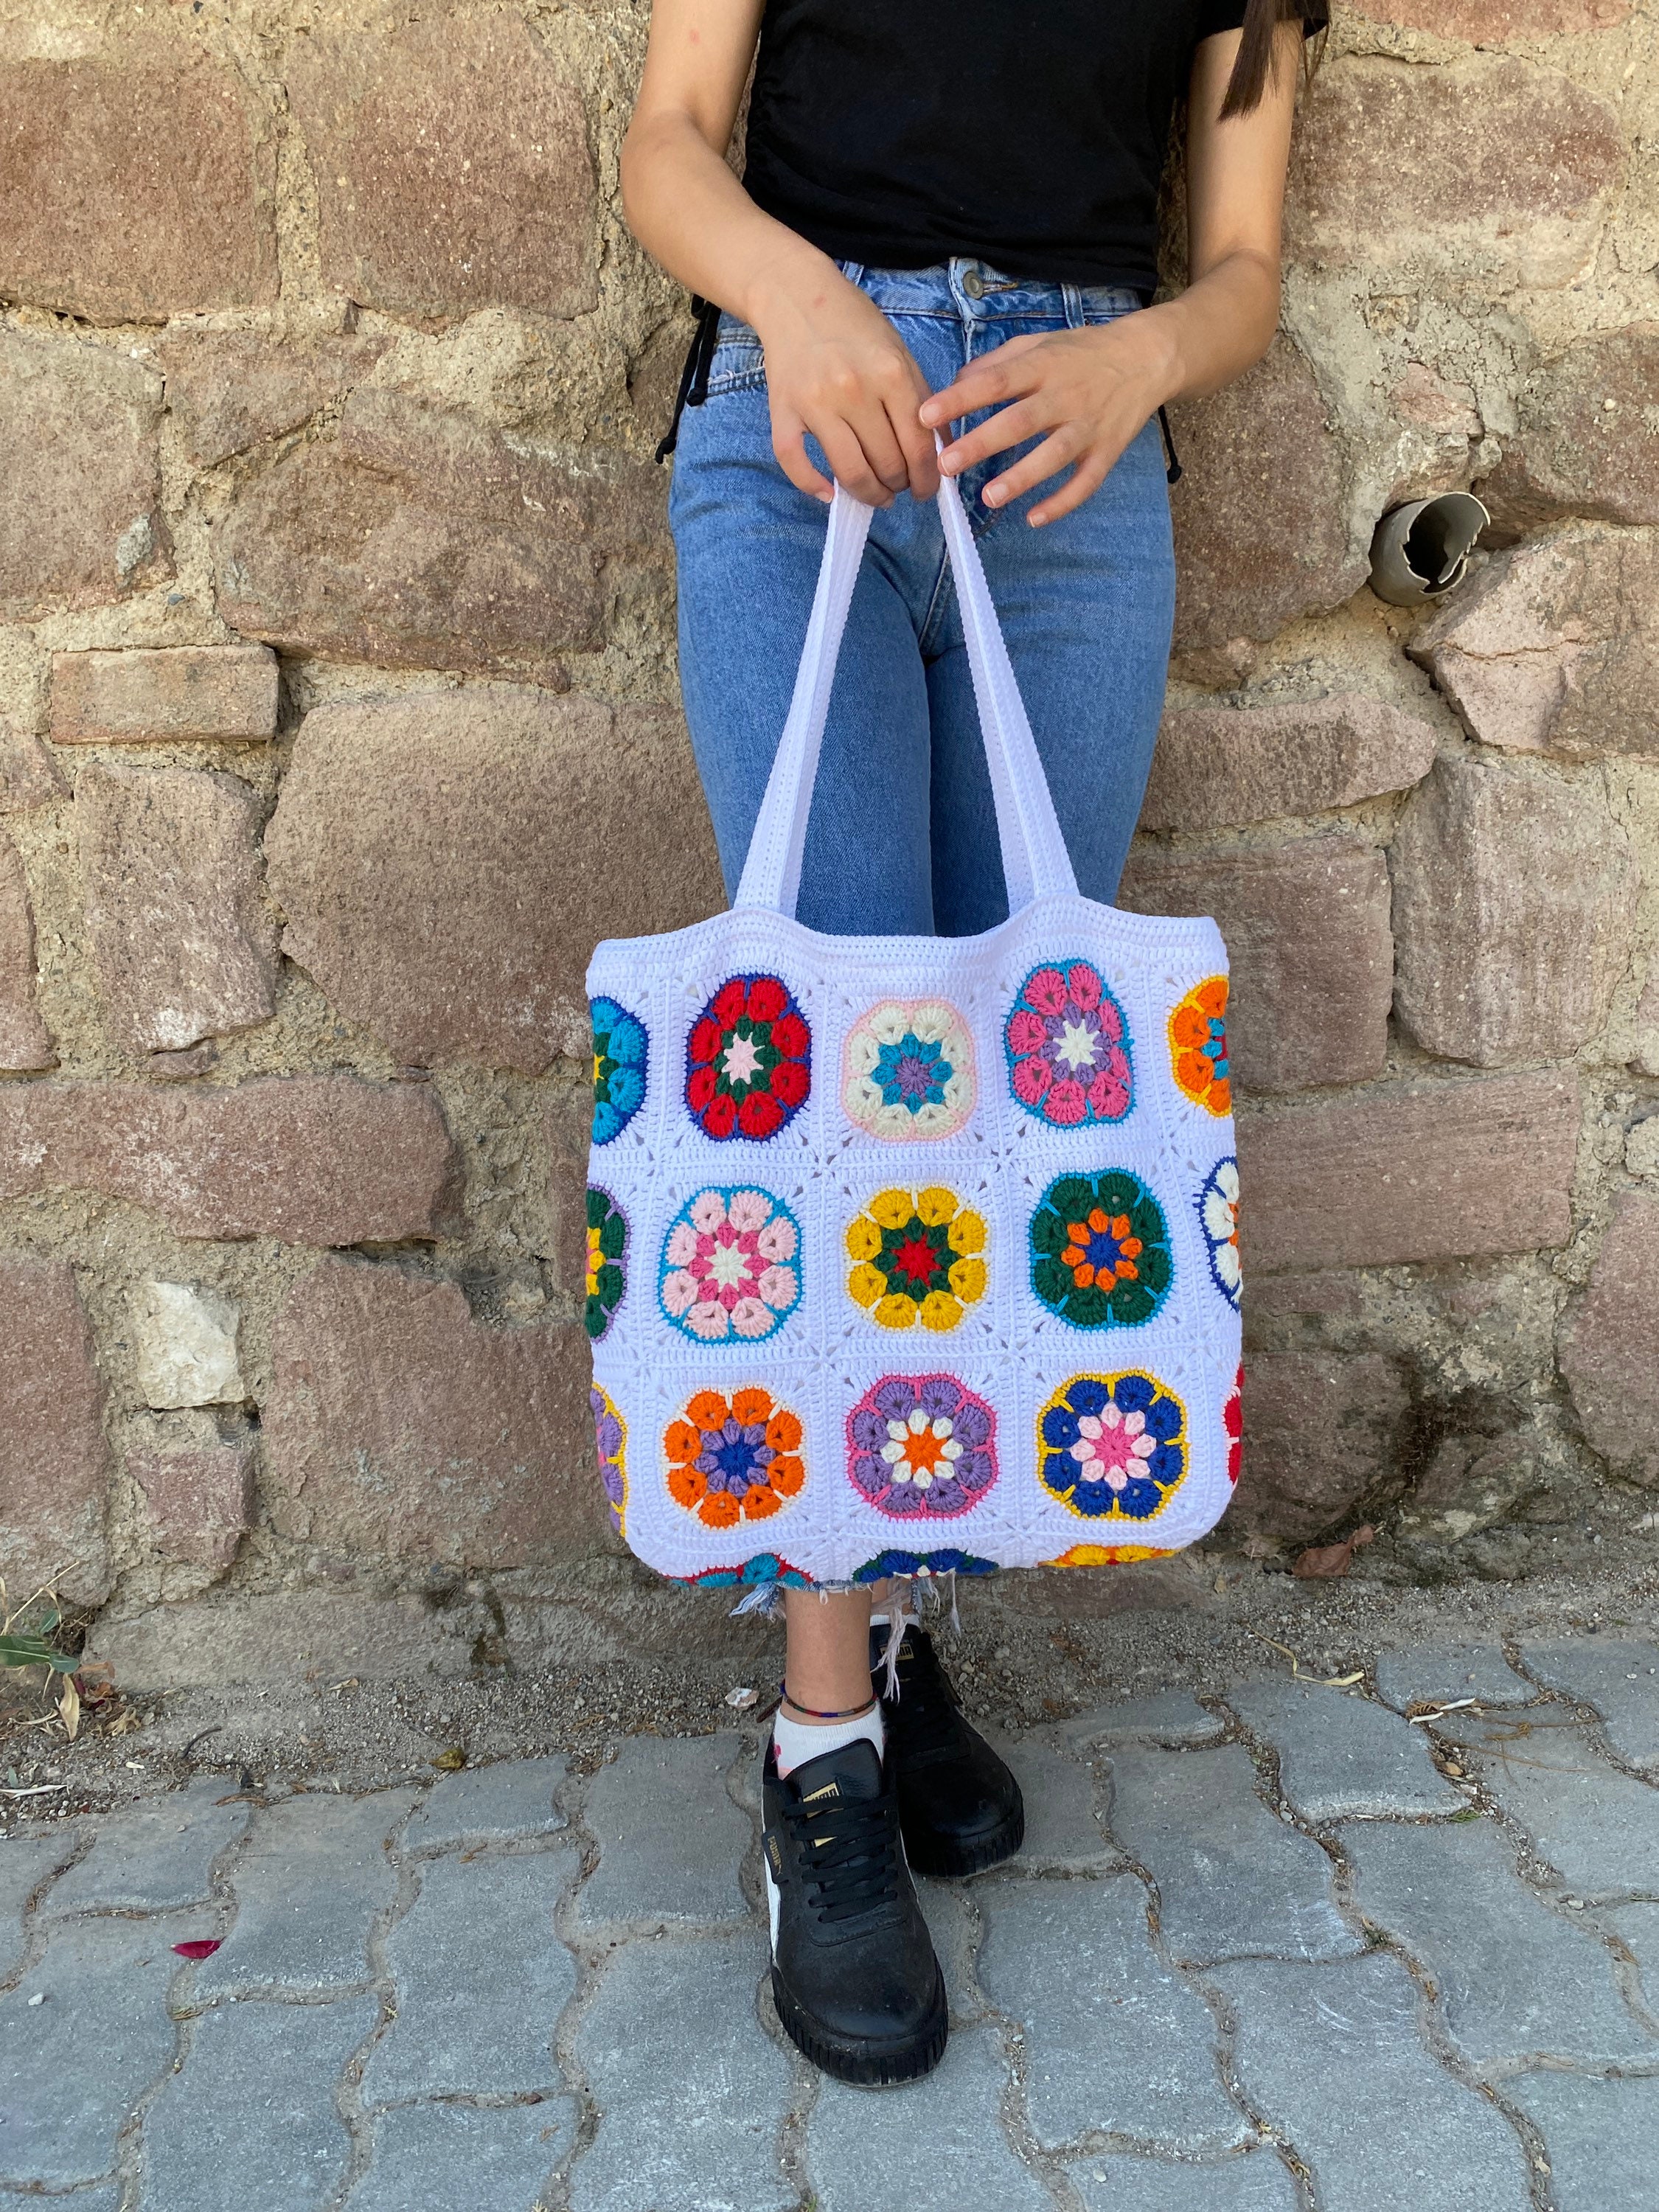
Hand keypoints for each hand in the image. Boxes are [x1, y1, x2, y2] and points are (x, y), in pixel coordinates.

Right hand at [749, 253, 940, 507]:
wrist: (796, 296)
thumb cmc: (854, 325)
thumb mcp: (898, 353)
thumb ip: (920, 400)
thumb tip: (938, 452)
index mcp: (891, 374)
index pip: (919, 446)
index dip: (927, 479)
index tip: (926, 490)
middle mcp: (854, 389)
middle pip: (887, 464)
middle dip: (899, 486)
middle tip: (899, 487)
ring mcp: (816, 401)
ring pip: (849, 472)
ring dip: (868, 494)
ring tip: (875, 494)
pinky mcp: (783, 409)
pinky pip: (795, 462)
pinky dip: (811, 486)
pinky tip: (829, 494)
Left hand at [919, 313, 1178, 526]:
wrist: (1146, 358)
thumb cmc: (1082, 353)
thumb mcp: (1039, 344)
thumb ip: (997, 363)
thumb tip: (955, 382)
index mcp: (1043, 366)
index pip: (997, 382)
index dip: (961, 399)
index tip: (926, 416)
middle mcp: (1065, 396)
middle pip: (1020, 422)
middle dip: (982, 444)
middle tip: (947, 465)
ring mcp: (1088, 426)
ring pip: (1053, 455)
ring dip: (1022, 478)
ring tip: (989, 497)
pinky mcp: (1107, 452)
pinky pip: (1086, 482)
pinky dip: (1063, 503)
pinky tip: (1035, 519)